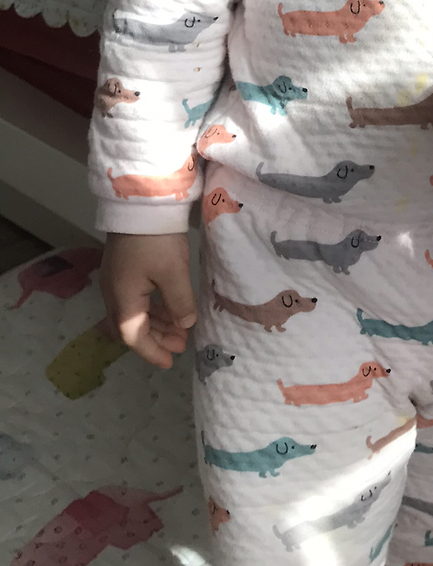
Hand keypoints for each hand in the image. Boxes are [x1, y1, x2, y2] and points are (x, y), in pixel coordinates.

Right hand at [99, 231, 195, 368]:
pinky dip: (153, 308)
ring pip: (135, 312)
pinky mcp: (125, 268)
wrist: (140, 203)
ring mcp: (117, 279)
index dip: (152, 351)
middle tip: (181, 345)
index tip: (170, 362)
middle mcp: (114, 292)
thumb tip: (185, 325)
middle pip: (131, 326)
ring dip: (157, 323)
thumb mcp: (174, 273)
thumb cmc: (156, 240)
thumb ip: (180, 303)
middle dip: (156, 339)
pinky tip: (170, 308)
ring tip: (181, 329)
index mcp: (122, 298)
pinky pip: (137, 298)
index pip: (133, 335)